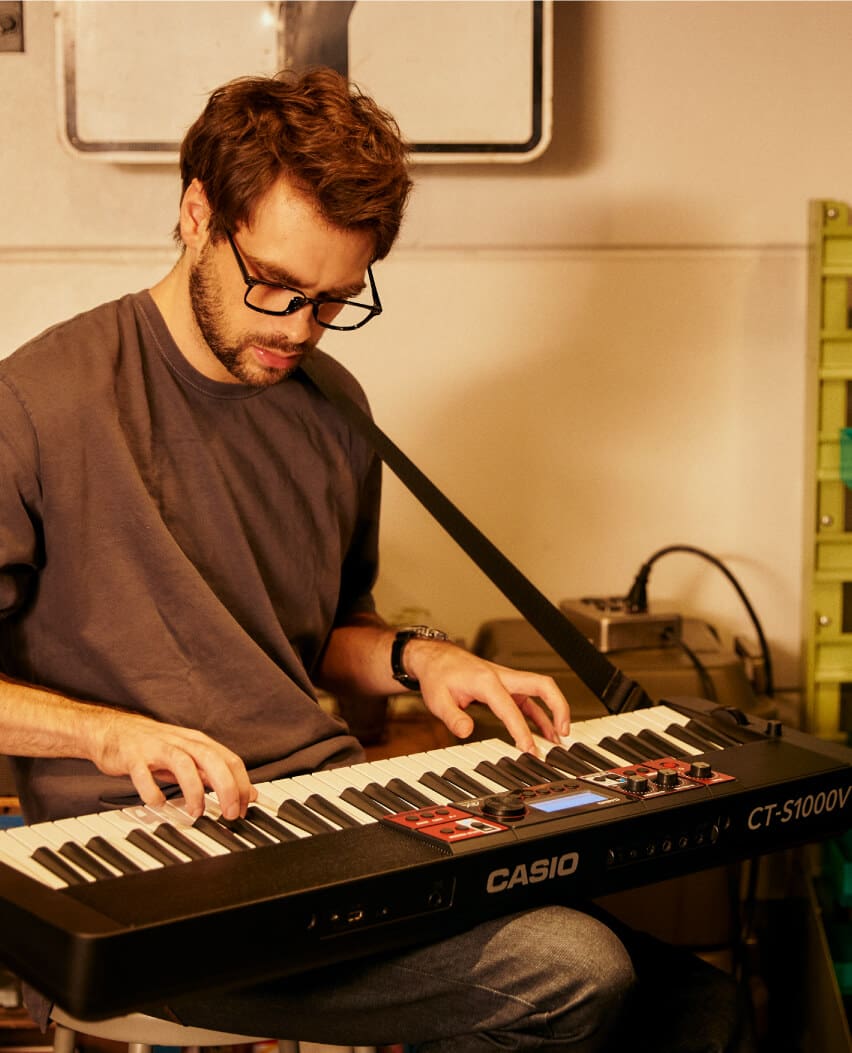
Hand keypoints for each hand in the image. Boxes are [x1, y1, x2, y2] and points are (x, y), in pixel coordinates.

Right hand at [88, 709, 255, 819]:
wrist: (114, 730)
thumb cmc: (155, 747)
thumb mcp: (190, 757)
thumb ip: (216, 774)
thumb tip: (248, 793)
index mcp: (198, 743)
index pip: (230, 760)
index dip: (242, 785)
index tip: (245, 809)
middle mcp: (181, 742)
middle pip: (212, 759)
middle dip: (226, 787)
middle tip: (231, 814)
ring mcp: (157, 748)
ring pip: (183, 763)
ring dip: (194, 790)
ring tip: (197, 812)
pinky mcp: (133, 756)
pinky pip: (144, 774)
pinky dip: (153, 790)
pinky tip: (158, 803)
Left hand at [405, 640, 570, 754]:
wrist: (436, 657)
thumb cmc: (439, 674)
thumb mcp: (438, 699)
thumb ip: (453, 717)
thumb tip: (466, 731)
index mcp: (486, 680)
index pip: (511, 708)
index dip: (522, 730)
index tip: (529, 749)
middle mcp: (502, 677)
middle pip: (542, 685)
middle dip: (558, 707)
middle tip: (564, 733)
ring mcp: (507, 681)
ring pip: (540, 691)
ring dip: (554, 713)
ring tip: (560, 739)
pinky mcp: (507, 686)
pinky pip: (530, 700)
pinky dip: (540, 715)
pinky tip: (545, 731)